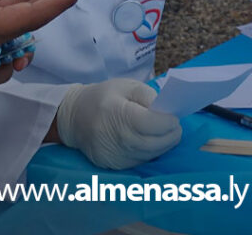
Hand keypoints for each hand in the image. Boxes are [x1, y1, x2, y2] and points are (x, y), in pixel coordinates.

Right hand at [55, 79, 181, 168]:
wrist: (74, 117)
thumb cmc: (104, 97)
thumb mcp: (126, 86)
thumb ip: (148, 96)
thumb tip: (167, 110)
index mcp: (117, 113)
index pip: (150, 123)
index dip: (167, 122)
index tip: (175, 117)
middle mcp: (115, 138)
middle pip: (153, 143)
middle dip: (170, 136)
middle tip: (177, 128)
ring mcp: (114, 155)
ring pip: (148, 155)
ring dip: (163, 146)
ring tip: (167, 134)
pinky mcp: (114, 166)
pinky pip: (140, 162)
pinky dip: (150, 153)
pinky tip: (152, 143)